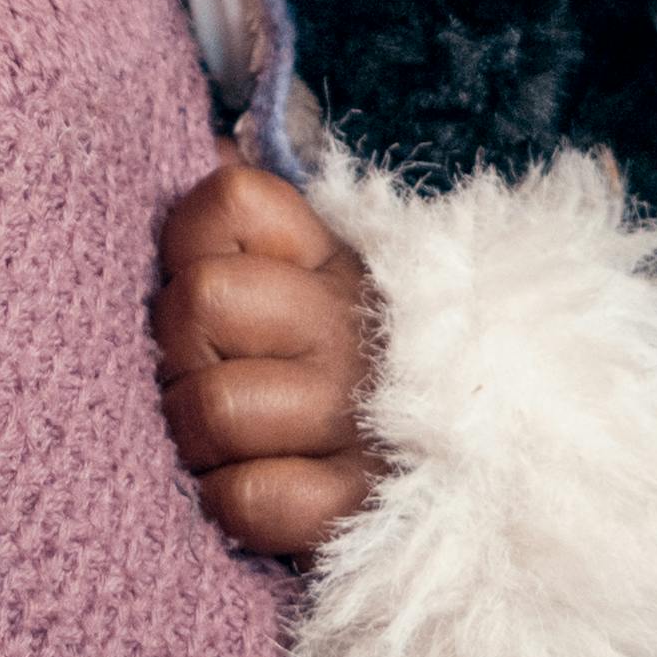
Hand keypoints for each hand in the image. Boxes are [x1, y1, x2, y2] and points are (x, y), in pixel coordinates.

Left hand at [152, 161, 377, 563]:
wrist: (476, 481)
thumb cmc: (348, 375)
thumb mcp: (312, 279)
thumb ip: (251, 222)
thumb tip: (212, 149)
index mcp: (335, 260)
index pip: (231, 202)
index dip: (192, 248)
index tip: (215, 290)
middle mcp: (352, 327)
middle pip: (203, 302)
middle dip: (181, 353)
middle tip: (206, 380)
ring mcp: (360, 419)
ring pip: (215, 409)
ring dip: (199, 440)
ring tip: (227, 445)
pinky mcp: (355, 506)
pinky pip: (249, 499)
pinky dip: (233, 503)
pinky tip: (258, 489)